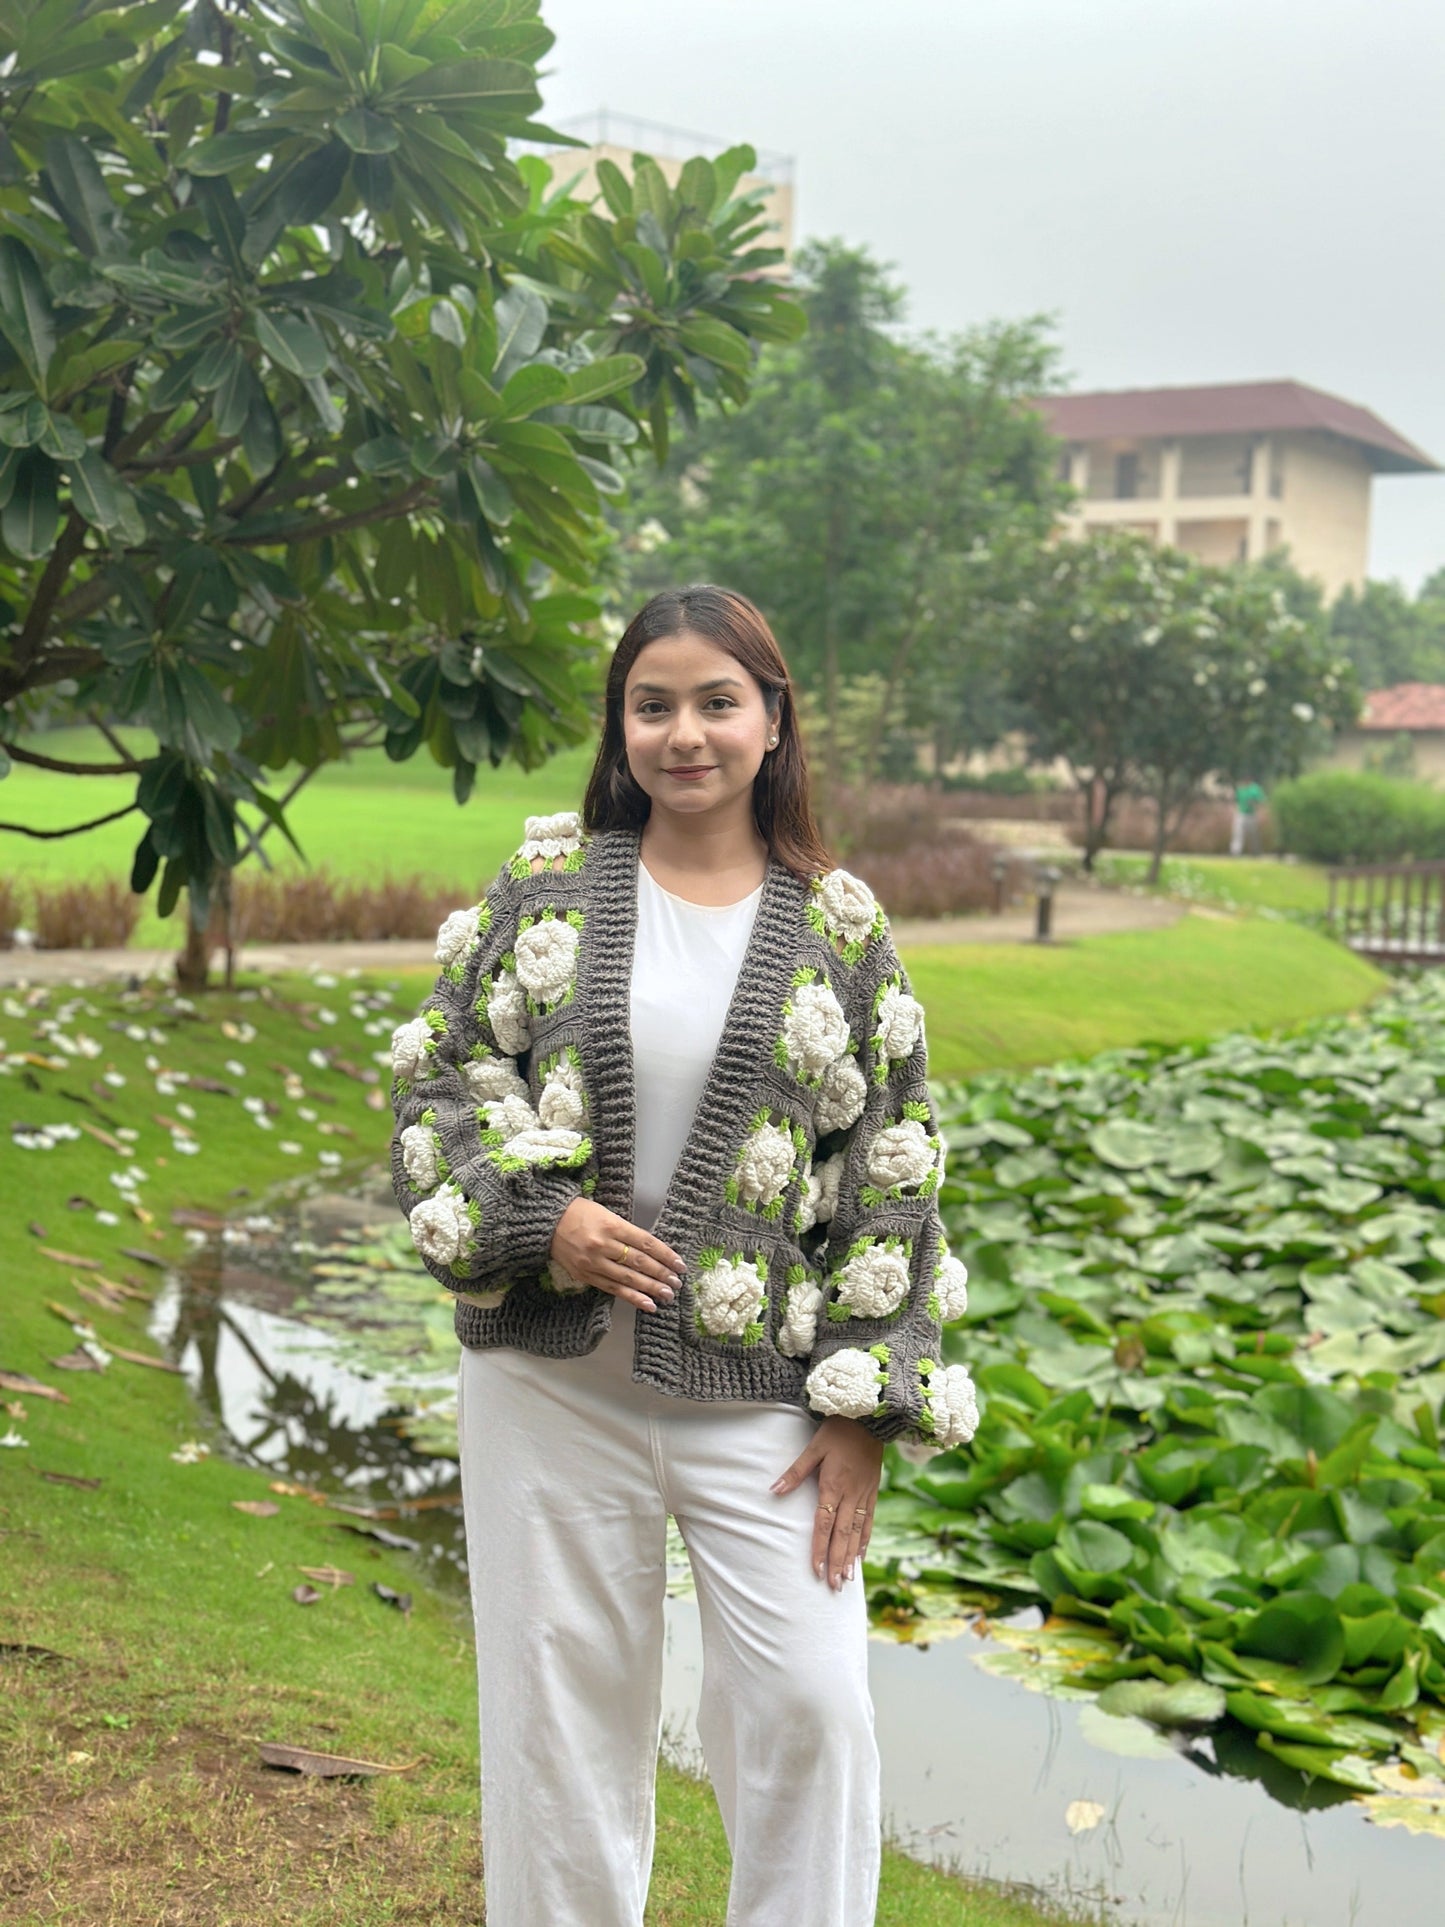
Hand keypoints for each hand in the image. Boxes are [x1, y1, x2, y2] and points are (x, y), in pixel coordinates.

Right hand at [549, 1196, 685, 1313]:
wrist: (547, 1222)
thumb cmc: (581, 1213)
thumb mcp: (607, 1214)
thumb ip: (627, 1232)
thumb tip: (651, 1250)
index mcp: (611, 1225)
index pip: (645, 1242)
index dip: (665, 1254)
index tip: (679, 1264)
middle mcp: (603, 1245)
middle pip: (639, 1262)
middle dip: (661, 1274)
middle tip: (677, 1284)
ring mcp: (594, 1263)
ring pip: (628, 1279)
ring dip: (651, 1288)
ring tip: (667, 1295)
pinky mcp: (586, 1276)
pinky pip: (613, 1289)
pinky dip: (632, 1297)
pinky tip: (647, 1304)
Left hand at [771, 1417, 883, 1589]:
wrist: (869, 1418)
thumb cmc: (838, 1431)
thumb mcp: (813, 1447)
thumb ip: (795, 1472)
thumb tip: (773, 1491)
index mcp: (833, 1485)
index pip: (824, 1524)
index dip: (819, 1547)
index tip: (815, 1569)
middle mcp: (850, 1495)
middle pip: (842, 1534)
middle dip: (837, 1561)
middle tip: (834, 1586)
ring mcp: (864, 1494)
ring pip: (857, 1531)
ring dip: (851, 1556)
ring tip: (847, 1579)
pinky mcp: (872, 1491)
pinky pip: (870, 1520)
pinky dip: (865, 1539)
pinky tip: (861, 1555)